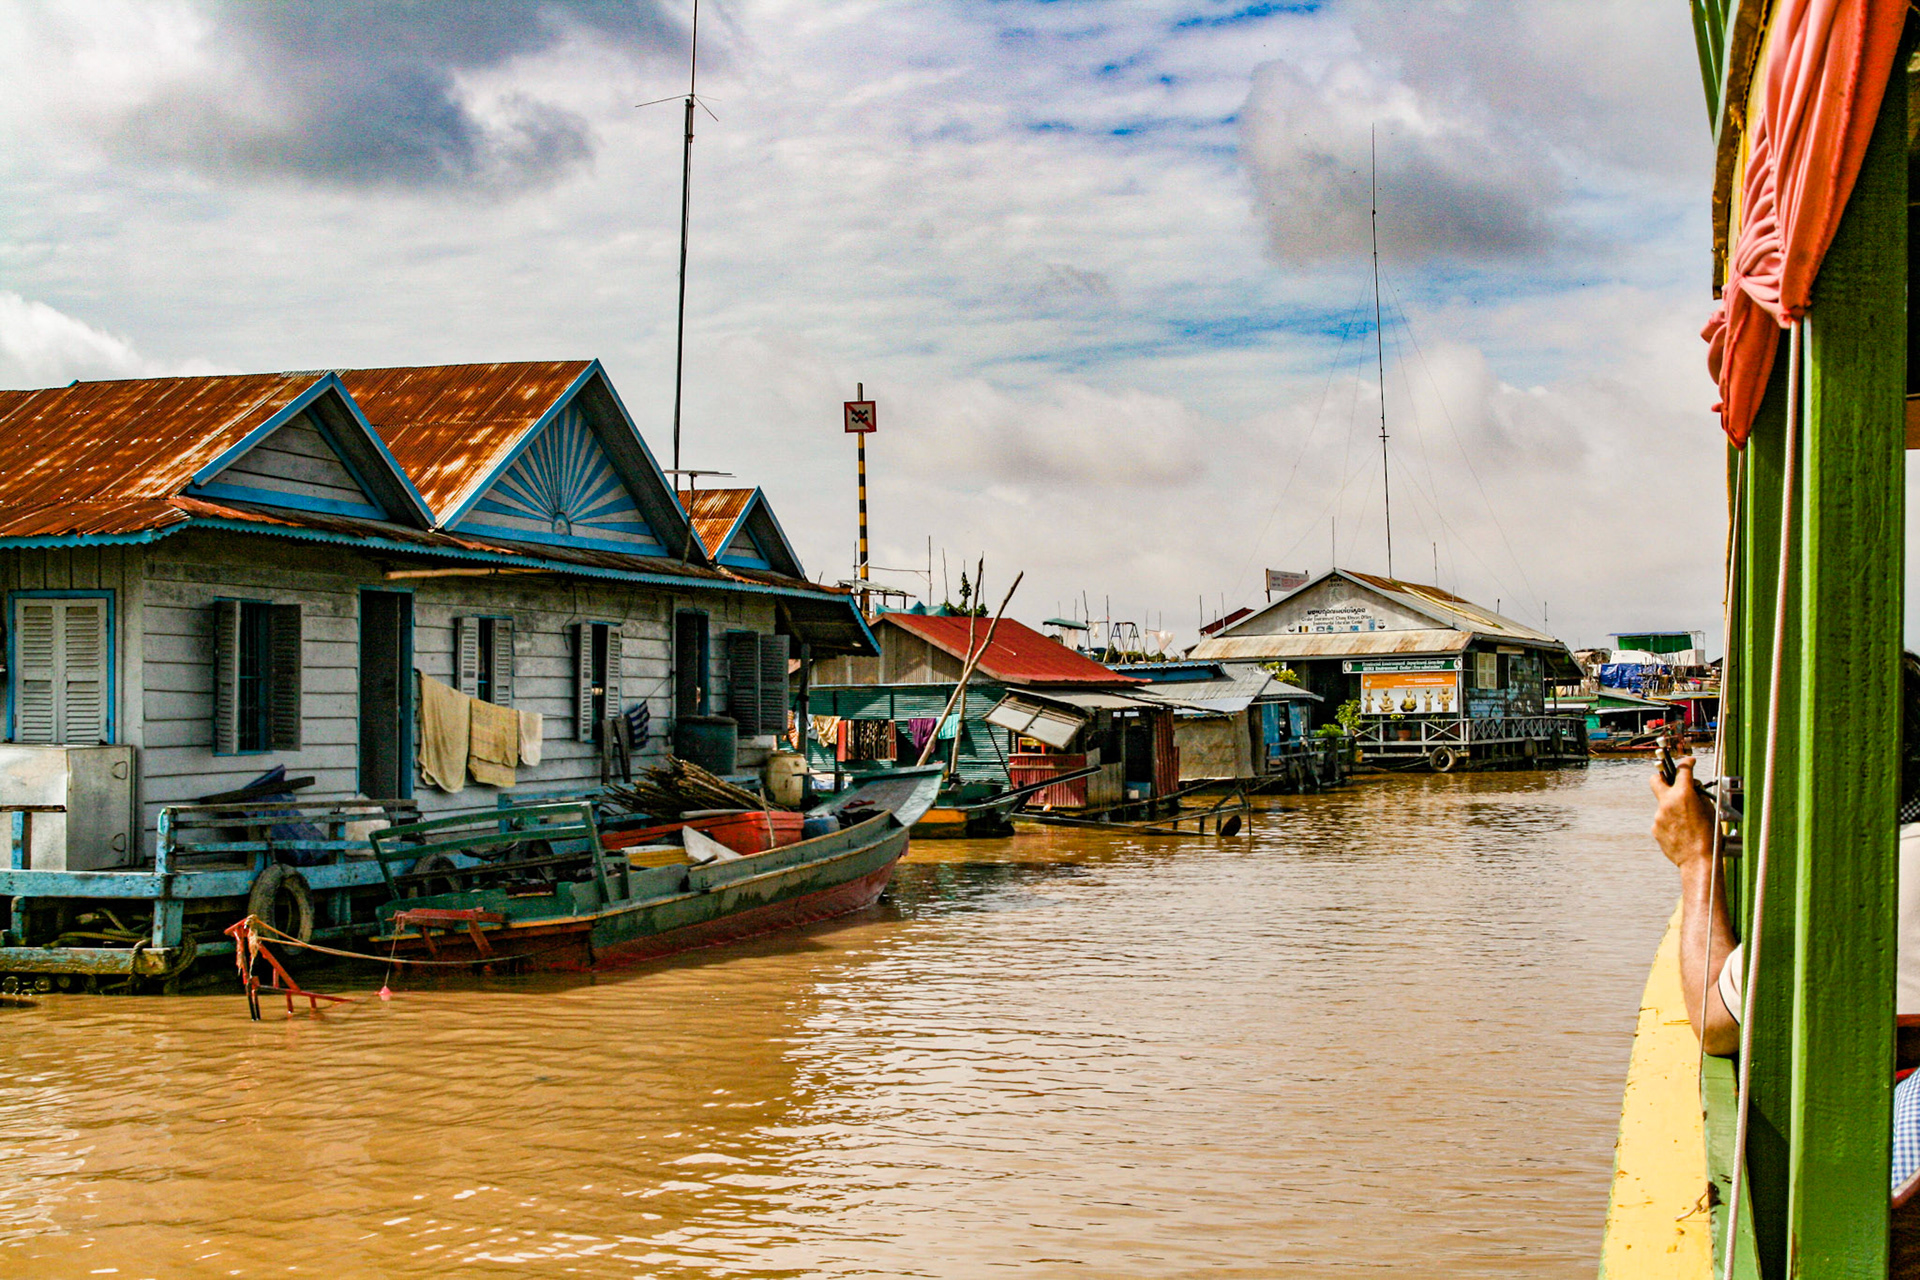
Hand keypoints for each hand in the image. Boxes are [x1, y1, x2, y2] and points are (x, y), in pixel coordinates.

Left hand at [1650, 756, 1715, 870]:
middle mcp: (1667, 802)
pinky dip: (1671, 821)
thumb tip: (1692, 787)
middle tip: (1670, 779)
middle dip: (1662, 775)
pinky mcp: (1655, 828)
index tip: (1690, 761)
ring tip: (1687, 821)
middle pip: (1655, 779)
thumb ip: (1698, 794)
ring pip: (1663, 804)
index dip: (1687, 763)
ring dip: (1673, 806)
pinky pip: (1662, 819)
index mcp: (1683, 795)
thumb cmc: (1709, 836)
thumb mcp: (1710, 809)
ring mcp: (1659, 816)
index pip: (1682, 770)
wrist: (1698, 860)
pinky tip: (1682, 831)